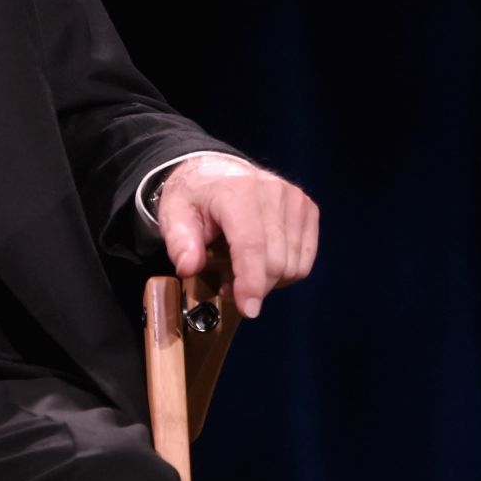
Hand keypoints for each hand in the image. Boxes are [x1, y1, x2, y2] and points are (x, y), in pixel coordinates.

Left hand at [156, 153, 317, 318]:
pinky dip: (285, 271)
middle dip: (253, 286)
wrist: (216, 170)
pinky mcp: (307, 208)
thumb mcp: (172, 213)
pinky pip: (305, 260)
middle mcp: (272, 191)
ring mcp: (294, 199)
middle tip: (227, 284)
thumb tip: (189, 267)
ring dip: (269, 281)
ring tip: (242, 270)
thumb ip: (178, 241)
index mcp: (236, 192)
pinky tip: (262, 262)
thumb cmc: (195, 196)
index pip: (252, 244)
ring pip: (293, 265)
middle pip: (275, 261)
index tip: (248, 309)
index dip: (251, 281)